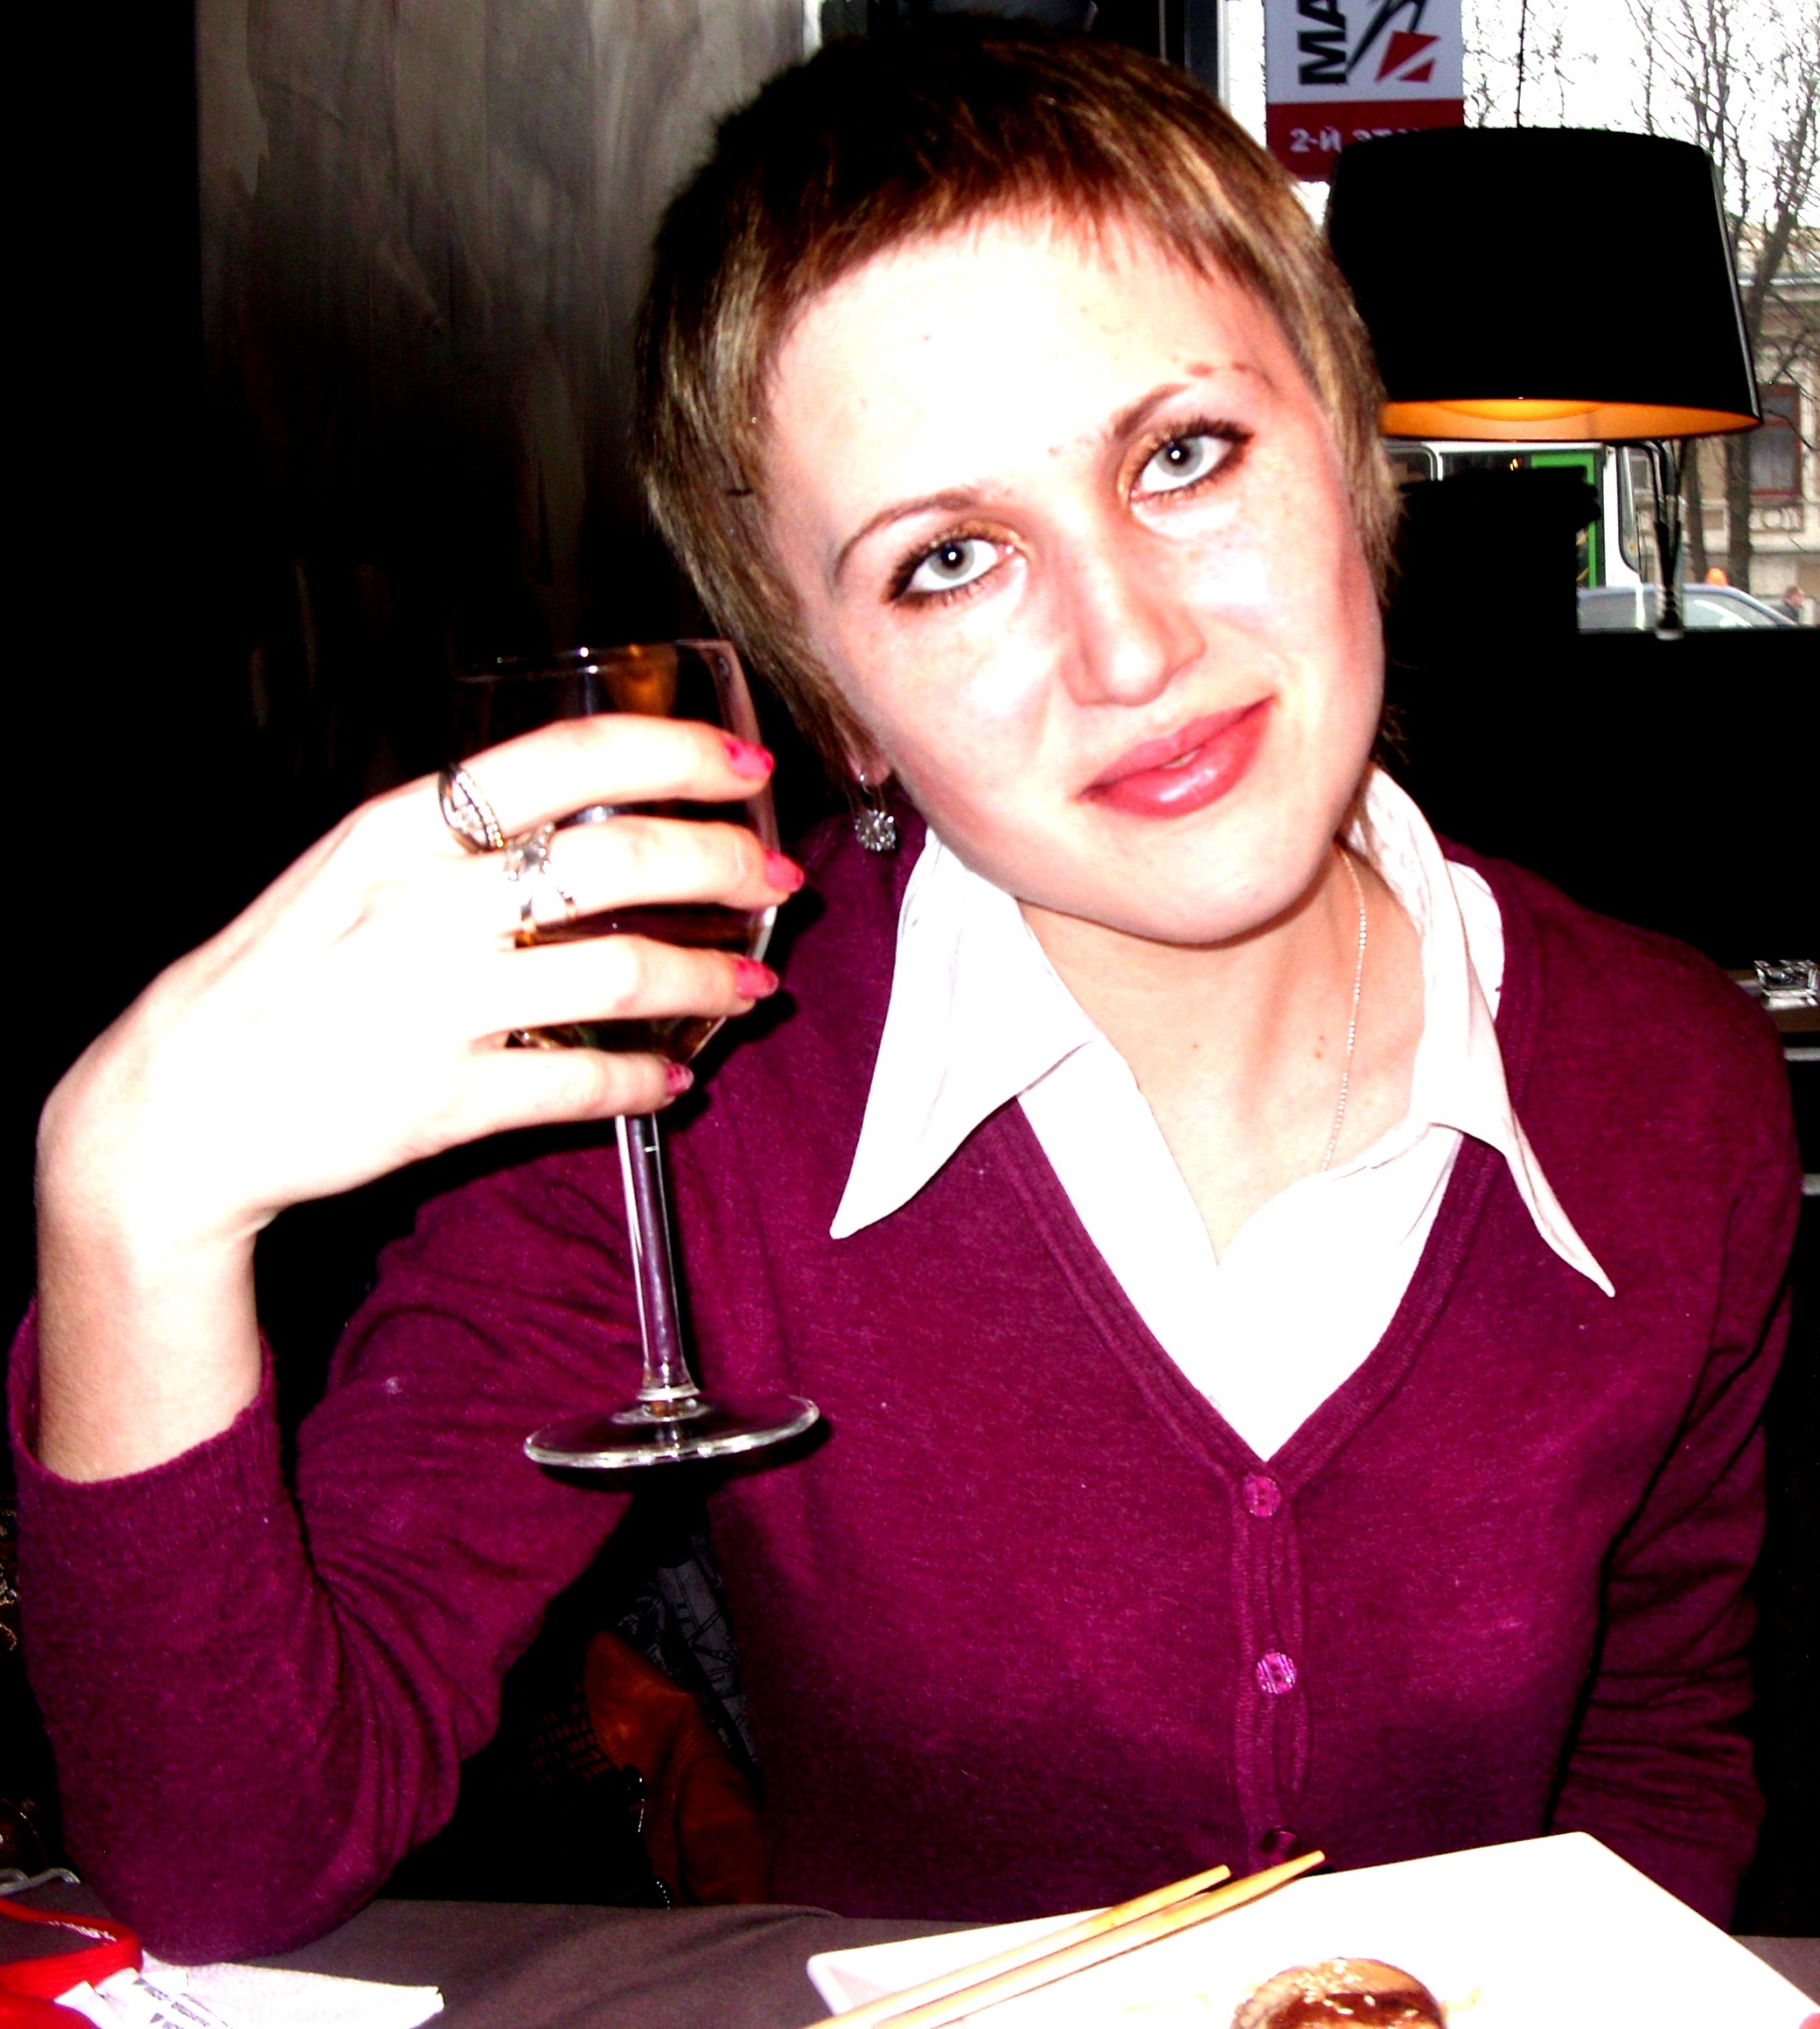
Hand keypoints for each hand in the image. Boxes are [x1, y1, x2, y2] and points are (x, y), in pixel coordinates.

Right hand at [34, 716, 799, 1479]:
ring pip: (621, 972)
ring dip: (708, 976)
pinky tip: (677, 1078)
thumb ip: (457, 844)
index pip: (569, 757)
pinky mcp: (447, 1098)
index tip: (745, 763)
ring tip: (754, 983)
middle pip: (619, 858)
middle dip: (723, 861)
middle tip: (777, 876)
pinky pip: (582, 1083)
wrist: (180, 1102)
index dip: (676, 751)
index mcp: (403, 828)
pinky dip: (645, 1080)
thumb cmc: (279, 975)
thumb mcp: (352, 872)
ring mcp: (438, 1002)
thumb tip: (585, 823)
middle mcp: (427, 903)